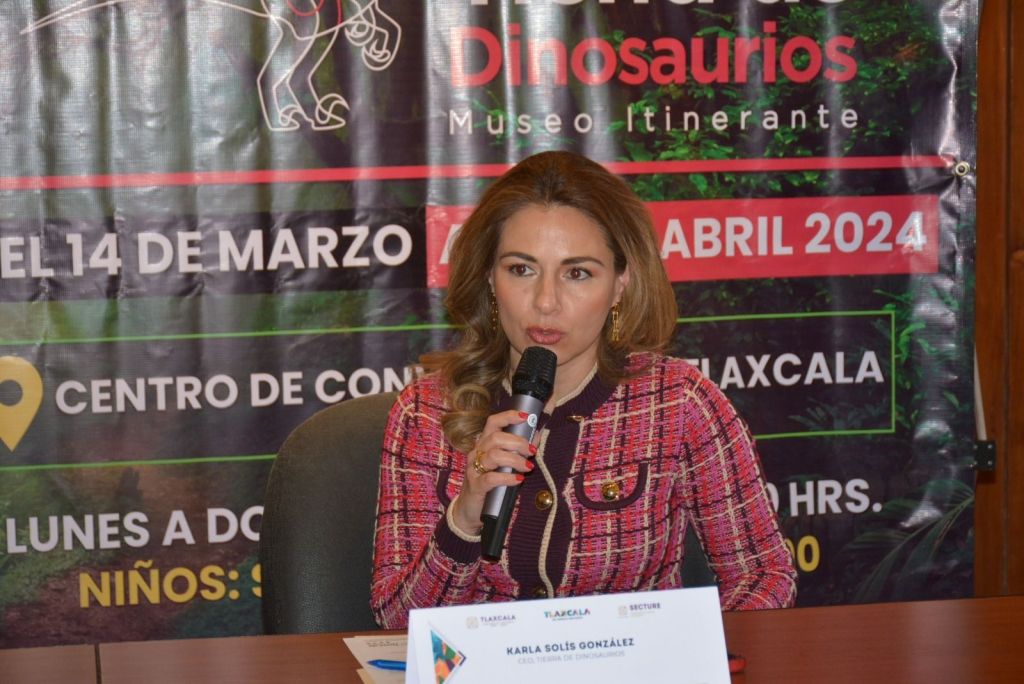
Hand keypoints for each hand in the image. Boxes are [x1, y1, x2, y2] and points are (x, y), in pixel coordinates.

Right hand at [450, 410, 537, 534]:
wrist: (470, 511)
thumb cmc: (490, 485)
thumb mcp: (504, 465)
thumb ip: (518, 451)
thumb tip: (536, 436)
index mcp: (484, 444)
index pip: (493, 423)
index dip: (509, 417)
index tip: (526, 417)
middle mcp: (476, 453)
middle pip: (496, 438)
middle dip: (518, 442)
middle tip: (531, 451)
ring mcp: (474, 469)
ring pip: (494, 456)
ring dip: (515, 459)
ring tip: (527, 467)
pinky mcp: (475, 486)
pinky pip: (491, 478)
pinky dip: (507, 478)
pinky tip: (518, 479)